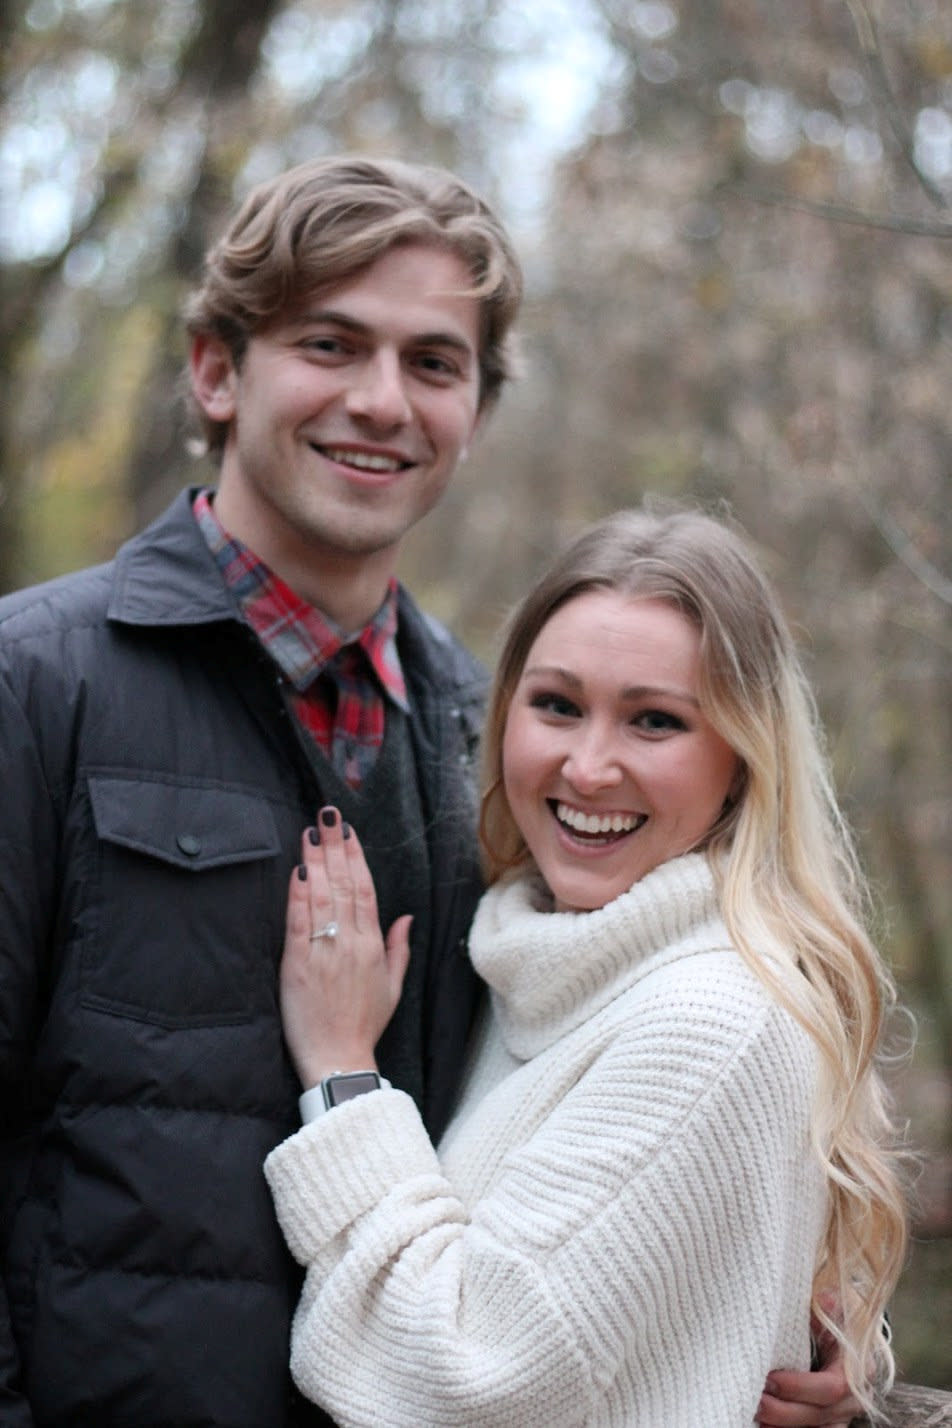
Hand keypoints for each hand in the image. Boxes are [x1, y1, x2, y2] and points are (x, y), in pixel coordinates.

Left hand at [280, 806, 411, 1089]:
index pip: (365, 890)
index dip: (356, 858)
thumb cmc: (365, 1025)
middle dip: (335, 846)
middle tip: (328, 815)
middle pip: (344, 884)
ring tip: (310, 832)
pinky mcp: (299, 964)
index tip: (348, 832)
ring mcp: (325, 951)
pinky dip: (298, 895)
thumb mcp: (392, 987)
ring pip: (322, 896)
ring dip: (316, 861)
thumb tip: (406, 917)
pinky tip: (297, 871)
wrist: (340, 1060)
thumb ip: (399, 948)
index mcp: (373, 946)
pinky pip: (299, 922)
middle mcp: (351, 942)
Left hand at [756, 1311, 860, 1426]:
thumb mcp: (832, 1307)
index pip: (831, 1388)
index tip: (769, 1379)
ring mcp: (841, 1416)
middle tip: (753, 1400)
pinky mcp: (826, 1423)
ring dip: (782, 1427)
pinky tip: (762, 1425)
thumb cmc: (833, 1317)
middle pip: (819, 1416)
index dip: (798, 1387)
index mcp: (856, 1369)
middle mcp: (853, 1400)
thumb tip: (823, 1299)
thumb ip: (826, 1306)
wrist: (843, 1332)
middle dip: (783, 1412)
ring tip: (753, 1413)